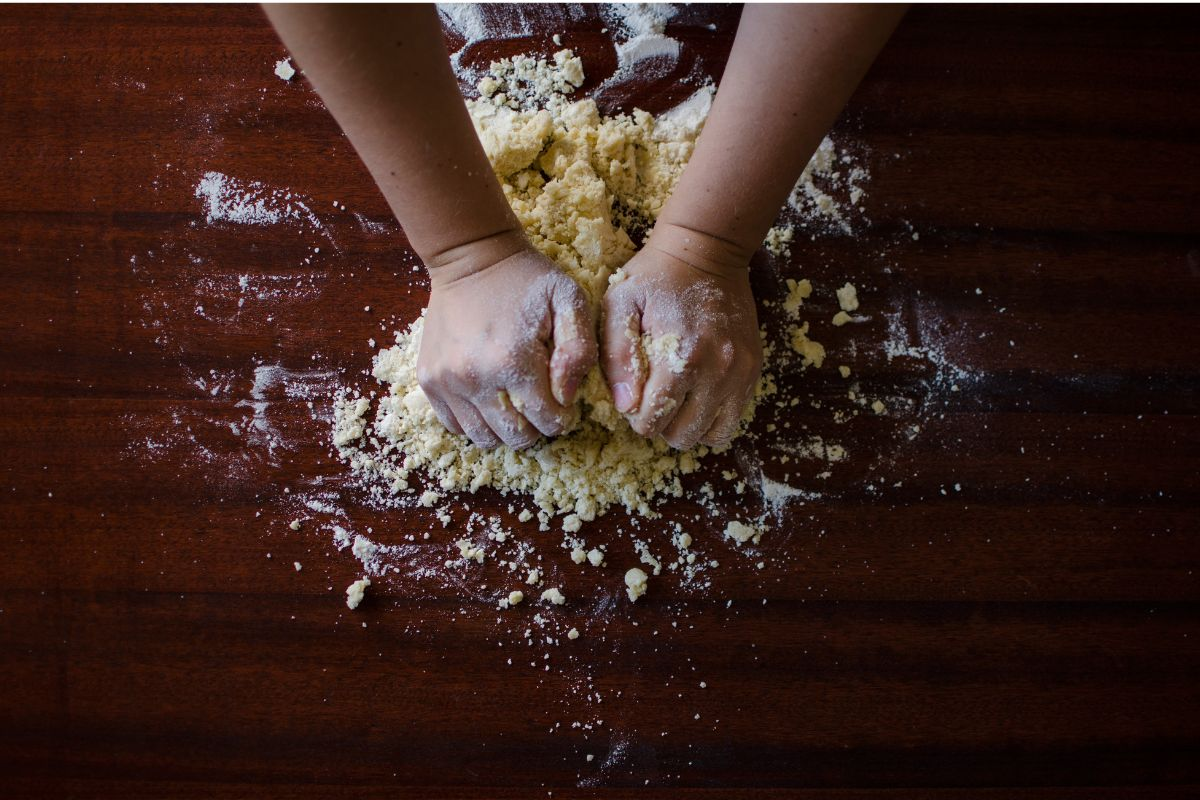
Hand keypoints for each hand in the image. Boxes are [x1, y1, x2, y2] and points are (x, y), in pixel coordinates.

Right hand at [417, 243, 596, 449]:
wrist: (471, 256)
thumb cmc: (526, 279)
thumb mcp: (569, 300)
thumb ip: (579, 350)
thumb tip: (566, 396)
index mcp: (513, 361)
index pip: (548, 421)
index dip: (563, 417)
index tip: (563, 400)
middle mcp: (475, 378)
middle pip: (516, 437)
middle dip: (536, 427)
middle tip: (540, 403)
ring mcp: (447, 381)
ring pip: (484, 438)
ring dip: (506, 430)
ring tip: (516, 404)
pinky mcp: (429, 380)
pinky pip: (455, 425)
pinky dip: (476, 422)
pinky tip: (490, 401)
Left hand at [601, 223, 761, 449]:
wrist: (707, 250)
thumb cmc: (656, 276)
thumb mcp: (621, 305)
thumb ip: (617, 357)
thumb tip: (626, 405)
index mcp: (682, 357)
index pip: (652, 421)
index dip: (635, 416)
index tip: (633, 394)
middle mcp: (717, 371)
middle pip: (682, 434)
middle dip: (661, 424)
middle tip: (653, 398)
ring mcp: (740, 373)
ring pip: (712, 434)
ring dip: (689, 426)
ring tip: (676, 401)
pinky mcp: (752, 370)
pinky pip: (733, 418)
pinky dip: (712, 418)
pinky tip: (696, 396)